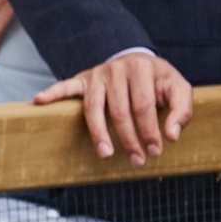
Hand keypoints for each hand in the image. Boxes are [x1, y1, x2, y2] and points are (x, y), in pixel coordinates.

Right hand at [35, 51, 193, 166]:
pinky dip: (51, 93)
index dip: (149, 131)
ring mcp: (97, 74)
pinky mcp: (82, 79)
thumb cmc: (157, 81)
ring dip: (99, 133)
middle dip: (128, 139)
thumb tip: (171, 135)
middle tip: (135, 160)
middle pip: (119, 111)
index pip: (144, 106)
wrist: (137, 61)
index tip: (154, 151)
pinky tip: (39, 100)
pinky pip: (64, 86)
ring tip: (105, 153)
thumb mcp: (178, 89)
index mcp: (144, 68)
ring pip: (94, 109)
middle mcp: (118, 69)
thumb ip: (181, 110)